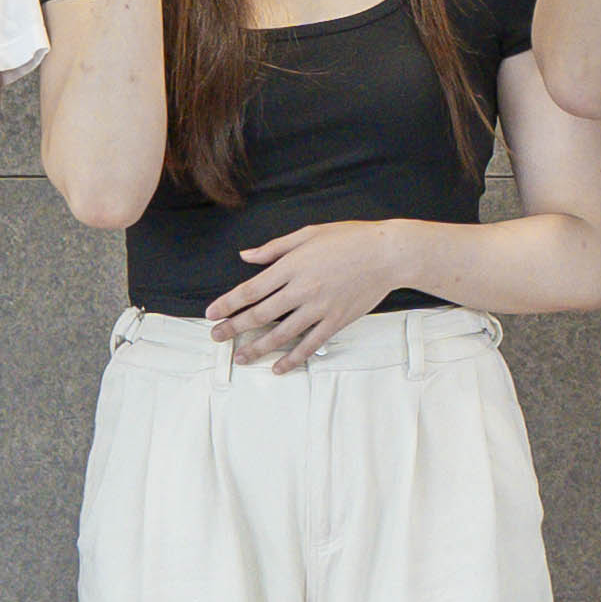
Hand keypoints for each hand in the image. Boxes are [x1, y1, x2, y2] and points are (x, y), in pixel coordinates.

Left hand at [210, 218, 419, 369]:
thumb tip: (245, 256)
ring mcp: (320, 309)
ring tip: (241, 357)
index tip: (212, 314)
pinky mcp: (336, 321)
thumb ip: (275, 248)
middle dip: (234, 328)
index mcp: (292, 266)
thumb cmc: (350, 239)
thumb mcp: (309, 234)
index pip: (251, 290)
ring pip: (281, 335)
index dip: (228, 304)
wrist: (388, 254)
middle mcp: (302, 290)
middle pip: (260, 315)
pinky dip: (292, 359)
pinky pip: (310, 345)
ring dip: (257, 348)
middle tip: (216, 337)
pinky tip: (278, 368)